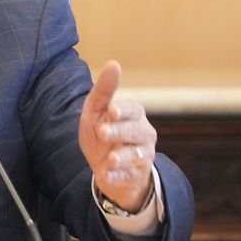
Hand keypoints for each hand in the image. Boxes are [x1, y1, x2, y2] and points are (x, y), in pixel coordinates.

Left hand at [79, 60, 155, 212]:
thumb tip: (113, 63)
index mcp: (135, 115)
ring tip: (110, 159)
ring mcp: (142, 157)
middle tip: (103, 132)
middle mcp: (144, 135)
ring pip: (136, 156)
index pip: (133, 110)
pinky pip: (128, 177)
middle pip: (135, 132)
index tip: (111, 110)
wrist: (106, 167)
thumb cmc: (102, 132)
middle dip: (119, 132)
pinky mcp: (135, 177)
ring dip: (122, 158)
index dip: (123, 111)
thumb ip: (104, 90)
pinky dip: (117, 177)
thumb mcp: (96, 111)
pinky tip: (106, 177)